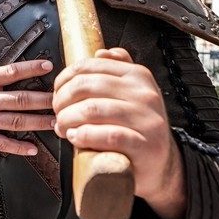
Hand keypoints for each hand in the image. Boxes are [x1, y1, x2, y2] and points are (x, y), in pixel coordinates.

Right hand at [0, 25, 53, 156]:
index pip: (11, 72)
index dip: (31, 69)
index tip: (48, 67)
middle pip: (20, 99)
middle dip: (43, 100)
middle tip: (62, 100)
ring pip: (16, 121)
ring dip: (38, 122)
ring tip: (56, 122)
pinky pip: (2, 143)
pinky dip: (18, 147)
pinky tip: (34, 149)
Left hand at [52, 48, 184, 218]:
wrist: (161, 164)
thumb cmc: (139, 128)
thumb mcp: (133, 93)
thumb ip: (118, 71)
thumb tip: (100, 53)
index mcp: (138, 76)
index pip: (90, 66)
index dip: (64, 79)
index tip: (57, 92)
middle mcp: (144, 94)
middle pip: (86, 86)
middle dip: (62, 100)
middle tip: (57, 113)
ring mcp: (147, 119)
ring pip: (92, 109)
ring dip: (68, 119)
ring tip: (63, 128)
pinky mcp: (145, 145)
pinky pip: (108, 135)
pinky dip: (85, 136)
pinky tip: (76, 138)